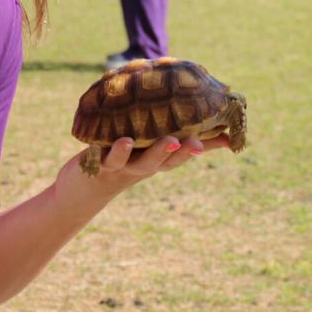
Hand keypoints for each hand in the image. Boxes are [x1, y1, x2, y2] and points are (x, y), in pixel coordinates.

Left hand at [60, 134, 231, 199]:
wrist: (84, 187)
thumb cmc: (122, 158)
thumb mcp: (149, 147)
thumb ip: (174, 134)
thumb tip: (210, 124)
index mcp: (159, 157)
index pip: (186, 152)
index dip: (207, 146)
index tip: (228, 139)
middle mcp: (146, 164)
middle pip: (169, 161)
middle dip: (185, 151)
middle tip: (197, 142)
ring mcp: (125, 166)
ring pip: (144, 162)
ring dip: (158, 152)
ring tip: (169, 141)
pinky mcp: (101, 165)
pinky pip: (111, 158)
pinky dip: (119, 151)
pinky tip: (124, 140)